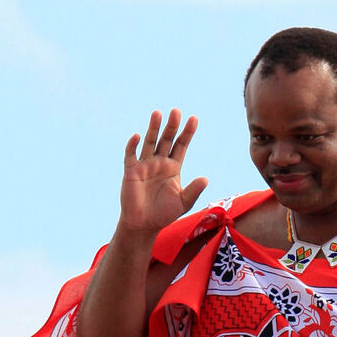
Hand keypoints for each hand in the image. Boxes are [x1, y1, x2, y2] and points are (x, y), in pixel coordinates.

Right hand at [120, 109, 208, 234]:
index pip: (181, 145)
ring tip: (158, 113)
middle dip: (171, 126)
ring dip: (153, 129)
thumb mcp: (183, 202)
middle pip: (166, 140)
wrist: (144, 224)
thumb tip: (206, 178)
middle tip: (176, 111)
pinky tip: (138, 137)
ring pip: (150, 142)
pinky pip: (131, 155)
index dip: (187, 133)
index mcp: (173, 167)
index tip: (194, 119)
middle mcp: (159, 162)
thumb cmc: (164, 214)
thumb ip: (194, 190)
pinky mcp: (130, 171)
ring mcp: (145, 165)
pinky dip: (133, 145)